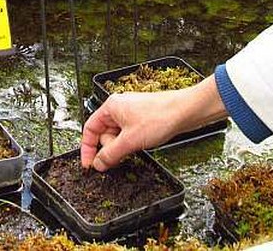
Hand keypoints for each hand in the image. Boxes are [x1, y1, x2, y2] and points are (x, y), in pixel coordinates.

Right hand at [80, 75, 227, 170]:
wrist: (185, 111)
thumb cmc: (160, 117)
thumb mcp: (129, 141)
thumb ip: (110, 154)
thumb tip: (98, 164)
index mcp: (110, 107)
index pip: (90, 129)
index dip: (87, 148)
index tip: (89, 164)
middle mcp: (118, 108)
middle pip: (104, 133)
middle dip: (110, 148)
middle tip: (120, 156)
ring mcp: (131, 113)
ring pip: (117, 135)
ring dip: (122, 146)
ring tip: (135, 148)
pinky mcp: (142, 119)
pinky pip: (129, 134)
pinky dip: (131, 143)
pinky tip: (140, 146)